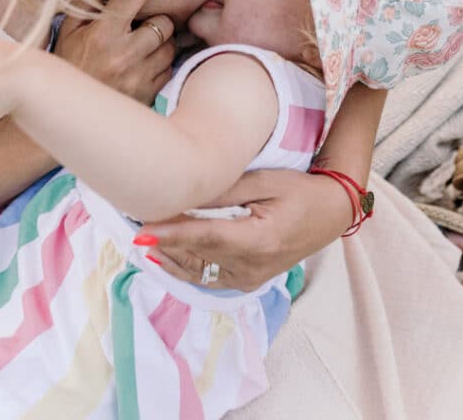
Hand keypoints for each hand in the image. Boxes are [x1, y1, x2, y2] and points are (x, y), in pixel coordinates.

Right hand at [56, 0, 187, 105]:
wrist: (68, 115)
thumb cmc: (68, 66)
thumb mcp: (71, 30)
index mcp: (101, 34)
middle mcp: (123, 56)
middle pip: (163, 23)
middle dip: (155, 22)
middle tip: (136, 30)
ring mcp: (138, 78)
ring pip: (170, 47)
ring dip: (159, 44)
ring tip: (135, 51)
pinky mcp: (149, 95)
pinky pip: (169, 70)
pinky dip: (160, 65)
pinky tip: (138, 69)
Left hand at [141, 168, 353, 290]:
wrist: (330, 213)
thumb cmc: (299, 190)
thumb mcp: (264, 182)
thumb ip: (225, 191)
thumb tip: (186, 192)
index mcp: (257, 240)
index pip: (204, 238)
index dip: (171, 234)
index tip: (141, 230)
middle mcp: (251, 266)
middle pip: (196, 255)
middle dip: (163, 241)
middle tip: (132, 223)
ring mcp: (250, 278)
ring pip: (198, 271)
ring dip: (169, 256)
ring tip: (141, 239)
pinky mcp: (248, 281)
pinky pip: (208, 277)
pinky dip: (185, 266)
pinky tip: (164, 256)